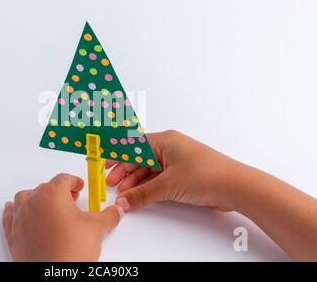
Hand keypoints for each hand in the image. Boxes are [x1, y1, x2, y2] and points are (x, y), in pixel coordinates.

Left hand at [3, 173, 123, 261]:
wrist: (54, 276)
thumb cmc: (70, 250)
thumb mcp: (97, 228)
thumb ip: (108, 215)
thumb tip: (115, 212)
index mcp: (52, 193)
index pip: (64, 179)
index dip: (74, 182)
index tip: (79, 187)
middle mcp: (32, 201)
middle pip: (45, 188)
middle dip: (59, 192)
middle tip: (71, 200)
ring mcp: (20, 218)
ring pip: (25, 198)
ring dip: (36, 199)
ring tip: (48, 206)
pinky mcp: (12, 234)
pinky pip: (9, 216)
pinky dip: (13, 212)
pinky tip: (13, 210)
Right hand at [107, 130, 241, 211]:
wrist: (236, 187)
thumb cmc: (206, 175)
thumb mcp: (168, 185)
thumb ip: (142, 194)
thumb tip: (124, 200)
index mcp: (165, 140)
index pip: (133, 145)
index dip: (117, 154)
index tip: (104, 163)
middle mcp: (170, 147)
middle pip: (140, 158)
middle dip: (125, 171)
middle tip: (112, 183)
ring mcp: (177, 161)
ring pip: (149, 169)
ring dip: (136, 181)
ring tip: (125, 194)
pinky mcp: (183, 174)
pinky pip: (159, 177)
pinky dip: (149, 186)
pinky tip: (140, 195)